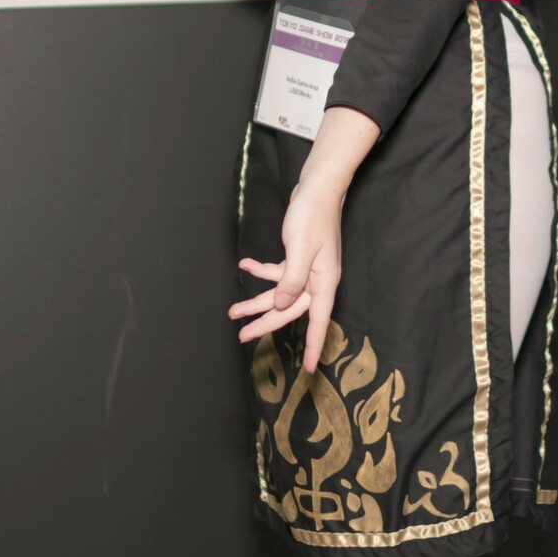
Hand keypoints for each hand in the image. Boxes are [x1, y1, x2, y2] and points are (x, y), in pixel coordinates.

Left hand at [227, 173, 343, 374]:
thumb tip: (282, 306)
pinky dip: (262, 271)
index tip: (308, 368)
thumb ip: (291, 281)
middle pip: (290, 310)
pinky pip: (279, 273)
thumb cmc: (313, 216)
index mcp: (324, 282)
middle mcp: (317, 280)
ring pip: (280, 294)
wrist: (318, 188)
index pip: (318, 321)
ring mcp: (308, 270)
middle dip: (266, 323)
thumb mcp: (301, 250)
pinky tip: (246, 266)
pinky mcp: (299, 258)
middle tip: (242, 336)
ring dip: (257, 300)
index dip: (313, 345)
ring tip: (233, 310)